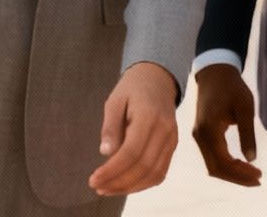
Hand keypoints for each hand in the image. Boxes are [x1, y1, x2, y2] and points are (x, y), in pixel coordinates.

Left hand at [88, 62, 180, 196]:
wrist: (158, 79)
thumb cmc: (132, 89)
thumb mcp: (115, 100)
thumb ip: (110, 126)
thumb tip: (106, 153)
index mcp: (149, 116)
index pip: (131, 152)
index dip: (112, 170)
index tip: (94, 179)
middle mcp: (165, 130)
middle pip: (143, 167)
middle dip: (119, 182)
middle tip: (98, 187)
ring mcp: (172, 139)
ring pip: (154, 174)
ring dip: (130, 187)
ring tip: (108, 189)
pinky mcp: (172, 145)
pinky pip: (160, 172)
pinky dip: (143, 183)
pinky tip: (125, 185)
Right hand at [189, 62, 262, 185]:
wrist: (214, 72)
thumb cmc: (232, 86)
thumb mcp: (245, 107)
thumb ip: (248, 134)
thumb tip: (252, 159)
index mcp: (210, 129)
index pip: (223, 162)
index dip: (241, 173)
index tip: (259, 175)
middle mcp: (200, 136)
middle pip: (216, 169)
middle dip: (237, 178)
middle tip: (258, 179)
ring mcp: (198, 136)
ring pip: (212, 165)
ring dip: (231, 173)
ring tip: (252, 175)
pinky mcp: (201, 134)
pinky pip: (212, 157)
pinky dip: (226, 165)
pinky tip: (240, 165)